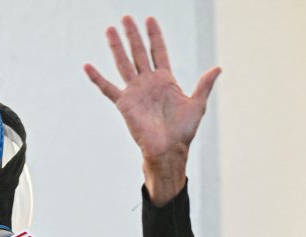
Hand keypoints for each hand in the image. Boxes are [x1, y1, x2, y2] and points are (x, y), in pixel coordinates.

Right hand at [84, 16, 219, 204]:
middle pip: (138, 52)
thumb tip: (218, 68)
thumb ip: (204, 84)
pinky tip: (87, 66)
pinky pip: (108, 88)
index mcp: (165, 80)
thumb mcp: (197, 104)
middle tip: (126, 17)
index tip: (149, 19)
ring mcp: (135, 91)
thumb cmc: (183, 132)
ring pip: (123, 63)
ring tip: (110, 30)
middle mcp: (148, 82)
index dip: (154, 36)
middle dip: (133, 35)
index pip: (158, 51)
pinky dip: (97, 78)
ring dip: (116, 46)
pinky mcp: (124, 103)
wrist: (169, 150)